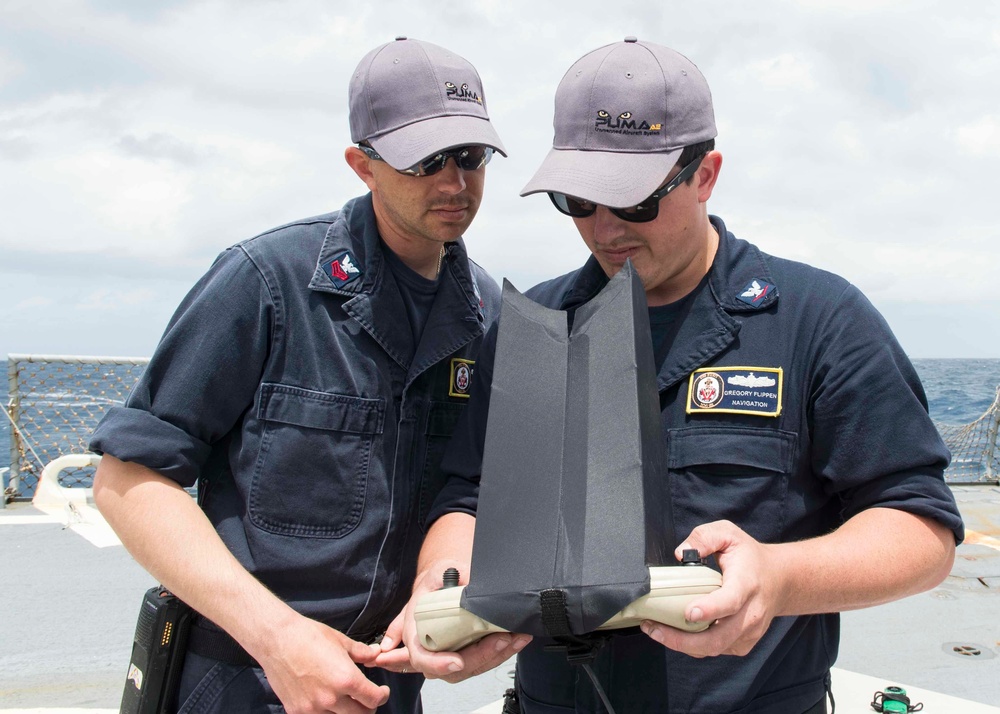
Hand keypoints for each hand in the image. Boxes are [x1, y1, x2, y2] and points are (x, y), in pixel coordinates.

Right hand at [255, 614, 388, 713]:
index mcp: (346, 679)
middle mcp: (331, 698)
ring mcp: (312, 708)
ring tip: (347, 701)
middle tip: (367, 698)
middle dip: (368, 707)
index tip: (382, 692)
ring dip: (347, 713)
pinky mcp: (296, 711)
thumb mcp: (341, 641)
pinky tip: (327, 702)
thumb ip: (362, 653)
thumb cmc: (309, 636)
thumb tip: (376, 654)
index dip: (382, 696)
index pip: (374, 700)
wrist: (276, 640)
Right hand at [373, 560, 531, 682]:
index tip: (457, 661)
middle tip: (501, 640)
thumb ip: (449, 575)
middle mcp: (432, 649)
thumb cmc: (437, 582)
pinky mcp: (468, 654)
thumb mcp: (438, 572)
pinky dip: (504, 652)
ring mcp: (451, 655)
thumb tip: (464, 578)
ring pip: (473, 667)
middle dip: (481, 656)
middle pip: (453, 669)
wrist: (443, 584)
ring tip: (515, 638)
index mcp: (416, 631)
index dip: (438, 663)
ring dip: (497, 655)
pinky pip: (485, 661)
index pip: (421, 657)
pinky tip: (517, 639)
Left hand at [640, 520, 782, 657]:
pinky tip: (675, 634)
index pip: (730, 602)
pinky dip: (692, 647)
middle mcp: (750, 613)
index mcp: (746, 584)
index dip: (710, 610)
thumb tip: (680, 553)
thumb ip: (704, 537)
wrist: (780, 580)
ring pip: (713, 648)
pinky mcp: (743, 644)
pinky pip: (715, 650)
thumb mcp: (729, 534)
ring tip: (655, 630)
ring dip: (681, 645)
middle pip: (718, 638)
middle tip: (653, 628)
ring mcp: (748, 632)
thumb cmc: (750, 557)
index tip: (689, 612)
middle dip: (682, 639)